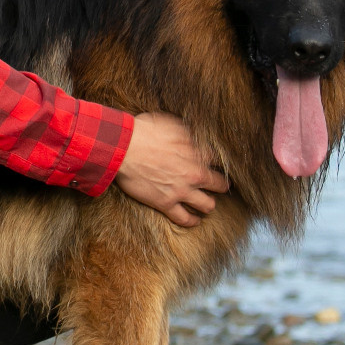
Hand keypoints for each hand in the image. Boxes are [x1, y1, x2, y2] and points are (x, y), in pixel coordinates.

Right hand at [113, 112, 230, 226]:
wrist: (123, 148)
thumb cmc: (145, 132)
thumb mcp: (172, 124)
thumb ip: (188, 133)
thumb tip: (195, 135)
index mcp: (198, 153)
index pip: (219, 160)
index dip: (218, 162)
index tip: (215, 163)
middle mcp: (195, 174)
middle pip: (220, 185)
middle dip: (221, 185)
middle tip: (218, 186)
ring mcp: (181, 191)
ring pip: (208, 205)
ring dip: (209, 204)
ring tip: (207, 204)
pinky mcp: (166, 204)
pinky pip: (185, 219)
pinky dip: (192, 221)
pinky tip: (195, 220)